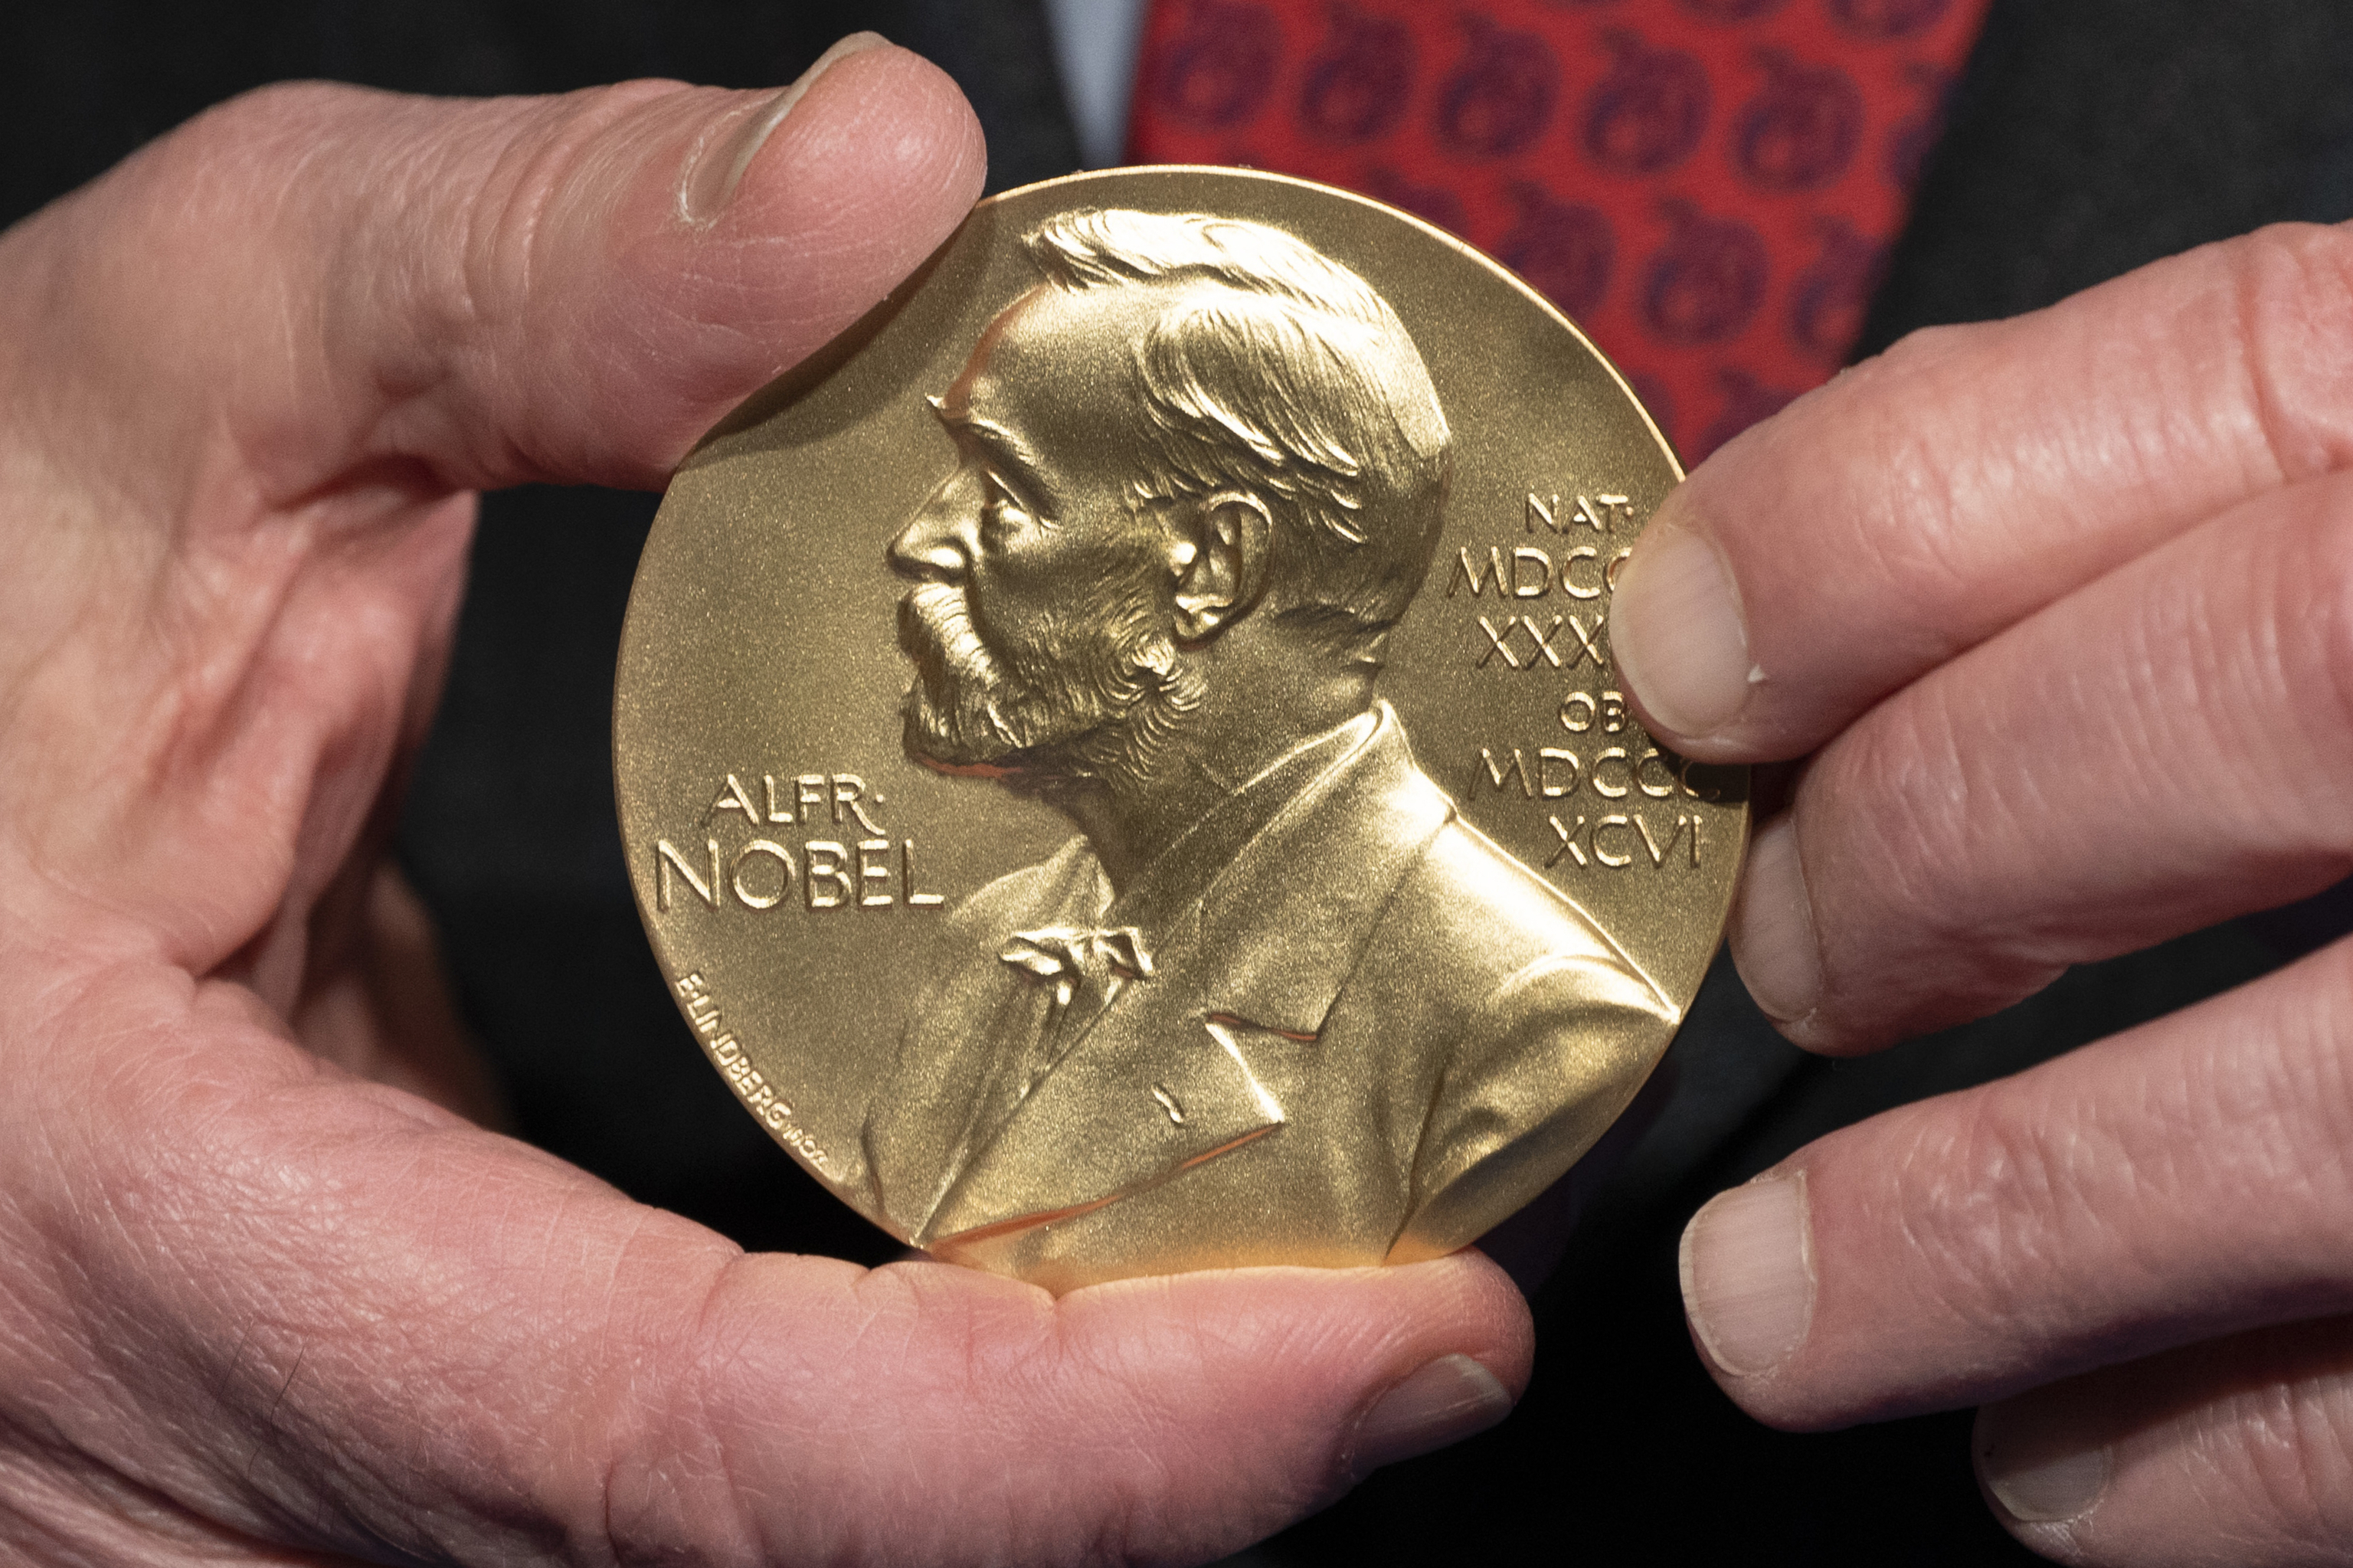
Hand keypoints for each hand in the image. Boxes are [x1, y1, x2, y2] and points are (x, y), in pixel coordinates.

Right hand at [0, 41, 1528, 1563]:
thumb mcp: (148, 379)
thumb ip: (498, 275)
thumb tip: (880, 177)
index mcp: (150, 1234)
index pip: (689, 1446)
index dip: (1087, 1439)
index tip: (1415, 1342)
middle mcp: (212, 1456)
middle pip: (782, 1559)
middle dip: (1148, 1464)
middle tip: (1430, 1284)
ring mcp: (283, 1481)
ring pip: (751, 1560)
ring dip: (1059, 1454)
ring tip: (1310, 1265)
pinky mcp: (357, 1427)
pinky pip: (685, 1491)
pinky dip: (918, 1413)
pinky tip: (1073, 1266)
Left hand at [1612, 221, 2352, 1563]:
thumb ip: (2190, 494)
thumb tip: (1786, 608)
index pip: (2217, 385)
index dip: (1880, 527)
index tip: (1681, 658)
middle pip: (2268, 691)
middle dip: (1934, 847)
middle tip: (1781, 963)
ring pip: (2338, 1114)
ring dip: (1992, 1234)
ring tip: (1782, 1311)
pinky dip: (2231, 1455)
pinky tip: (2072, 1463)